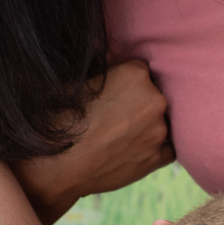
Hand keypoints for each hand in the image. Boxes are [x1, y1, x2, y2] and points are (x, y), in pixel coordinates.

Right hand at [14, 60, 174, 224]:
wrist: (56, 166)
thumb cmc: (59, 120)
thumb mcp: (76, 82)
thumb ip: (103, 67)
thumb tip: (112, 58)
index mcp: (136, 74)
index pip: (141, 71)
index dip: (125, 82)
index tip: (113, 94)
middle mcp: (155, 100)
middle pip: (154, 96)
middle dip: (139, 104)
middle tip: (114, 117)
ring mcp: (159, 131)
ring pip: (161, 123)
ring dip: (147, 127)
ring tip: (119, 136)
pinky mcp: (158, 157)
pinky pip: (167, 148)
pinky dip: (153, 149)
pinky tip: (131, 151)